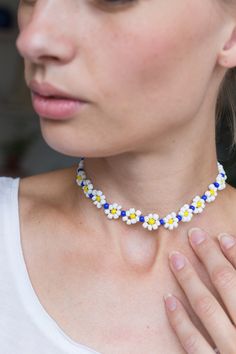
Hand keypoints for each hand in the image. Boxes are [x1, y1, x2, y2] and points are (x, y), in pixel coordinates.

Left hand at [163, 228, 235, 353]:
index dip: (235, 254)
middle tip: (194, 234)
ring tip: (175, 257)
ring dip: (189, 279)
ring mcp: (230, 351)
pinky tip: (167, 299)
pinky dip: (179, 320)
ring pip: (207, 307)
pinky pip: (193, 343)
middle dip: (210, 257)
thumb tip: (233, 273)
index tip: (221, 236)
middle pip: (227, 285)